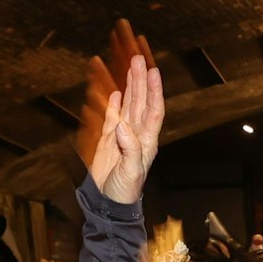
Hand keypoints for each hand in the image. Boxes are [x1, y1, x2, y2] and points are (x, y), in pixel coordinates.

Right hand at [82, 22, 163, 205]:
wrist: (109, 202)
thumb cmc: (125, 191)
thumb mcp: (131, 171)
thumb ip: (129, 148)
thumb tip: (122, 124)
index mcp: (147, 141)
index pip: (154, 111)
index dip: (154, 91)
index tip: (153, 72)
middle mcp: (137, 134)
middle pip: (141, 102)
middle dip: (140, 81)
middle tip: (138, 59)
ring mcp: (123, 136)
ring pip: (128, 105)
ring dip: (130, 87)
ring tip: (130, 66)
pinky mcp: (108, 140)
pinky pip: (112, 117)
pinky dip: (114, 103)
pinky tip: (115, 92)